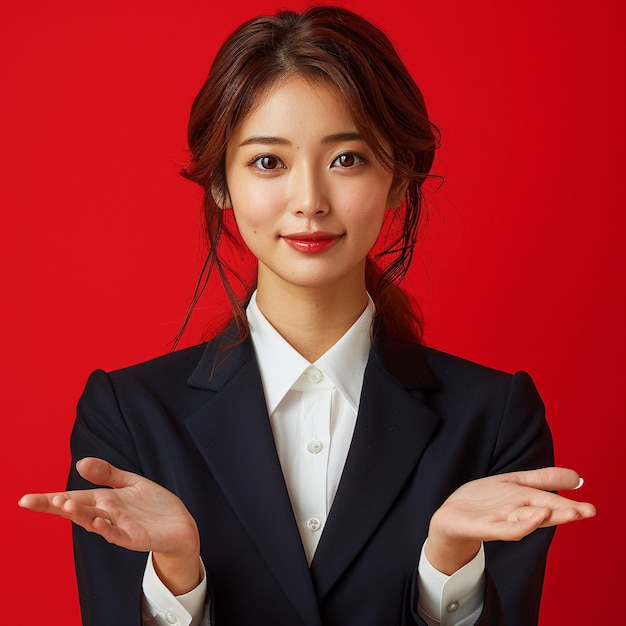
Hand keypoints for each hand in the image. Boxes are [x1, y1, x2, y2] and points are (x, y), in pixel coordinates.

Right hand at [19, 457, 201, 594]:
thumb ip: (107, 473)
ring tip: (64, 505)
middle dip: (56, 506)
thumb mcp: (131, 483)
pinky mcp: (136, 538)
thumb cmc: (154, 506)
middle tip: (35, 500)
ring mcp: (120, 527)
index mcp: (104, 501)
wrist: (181, 527)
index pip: (72, 499)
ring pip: (94, 522)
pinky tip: (96, 521)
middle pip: (77, 510)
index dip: (49, 500)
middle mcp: (107, 515)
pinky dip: (106, 528)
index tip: (24, 499)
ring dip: (79, 515)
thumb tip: (80, 463)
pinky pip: (118, 534)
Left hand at [425, 467, 595, 574]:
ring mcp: (500, 521)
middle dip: (564, 512)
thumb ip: (542, 480)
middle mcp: (516, 514)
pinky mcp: (484, 527)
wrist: (450, 519)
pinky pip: (505, 528)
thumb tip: (577, 477)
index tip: (591, 508)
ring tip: (564, 511)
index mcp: (524, 503)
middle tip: (586, 511)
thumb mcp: (513, 483)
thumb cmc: (484, 502)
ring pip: (526, 520)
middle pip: (542, 512)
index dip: (569, 503)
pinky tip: (534, 518)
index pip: (550, 502)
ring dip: (544, 516)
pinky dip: (521, 525)